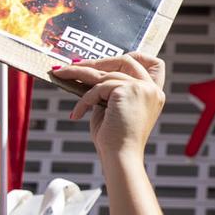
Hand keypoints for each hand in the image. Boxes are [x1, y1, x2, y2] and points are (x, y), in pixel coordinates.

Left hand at [51, 55, 166, 161]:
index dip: (133, 56)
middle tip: (72, 65)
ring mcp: (143, 89)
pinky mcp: (129, 90)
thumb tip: (88, 73)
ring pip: (106, 73)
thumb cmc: (114, 140)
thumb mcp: (112, 108)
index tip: (110, 60)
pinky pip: (99, 87)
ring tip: (61, 75)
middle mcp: (152, 89)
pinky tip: (77, 113)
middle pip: (125, 60)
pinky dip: (85, 99)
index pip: (153, 64)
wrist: (119, 158)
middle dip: (97, 61)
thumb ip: (108, 90)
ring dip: (79, 73)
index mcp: (153, 94)